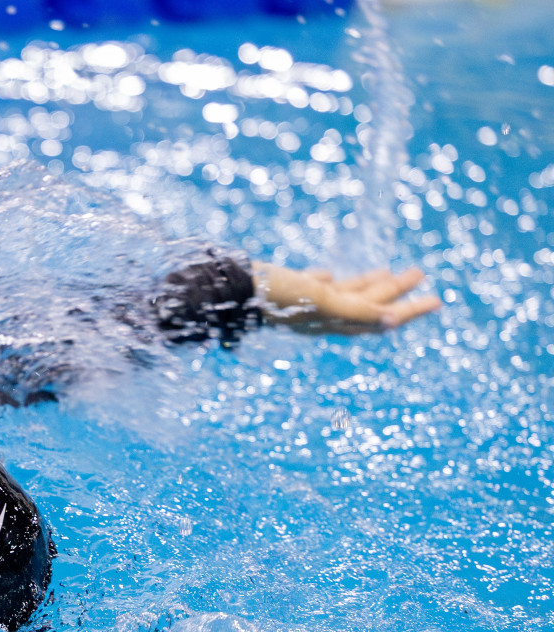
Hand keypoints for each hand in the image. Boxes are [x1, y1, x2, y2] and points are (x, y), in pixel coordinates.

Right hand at [252, 263, 441, 334]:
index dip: (409, 310)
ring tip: (390, 272)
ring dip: (371, 283)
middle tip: (420, 274)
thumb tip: (394, 321)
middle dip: (396, 291)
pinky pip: (318, 285)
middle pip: (369, 304)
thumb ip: (357, 309)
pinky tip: (331, 273)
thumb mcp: (321, 299)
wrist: (235, 290)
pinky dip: (331, 280)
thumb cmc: (278, 295)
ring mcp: (306, 302)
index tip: (435, 301)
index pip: (381, 317)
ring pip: (347, 293)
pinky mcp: (289, 288)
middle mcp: (323, 314)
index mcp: (333, 319)